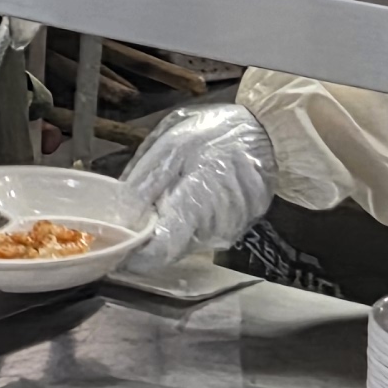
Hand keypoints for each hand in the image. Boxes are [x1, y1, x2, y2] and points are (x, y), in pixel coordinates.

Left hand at [117, 101, 276, 274]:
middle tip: (140, 210)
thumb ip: (148, 181)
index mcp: (197, 203)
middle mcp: (217, 227)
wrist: (267, 132)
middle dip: (152, 234)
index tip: (120, 249)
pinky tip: (193, 193)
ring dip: (173, 225)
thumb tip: (125, 214)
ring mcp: (232, 229)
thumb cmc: (216, 133)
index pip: (162, 250)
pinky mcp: (240, 226)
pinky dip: (193, 219)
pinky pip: (206, 231)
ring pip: (188, 240)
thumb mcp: (173, 145)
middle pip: (173, 246)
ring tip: (171, 194)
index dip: (137, 255)